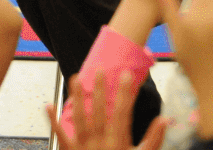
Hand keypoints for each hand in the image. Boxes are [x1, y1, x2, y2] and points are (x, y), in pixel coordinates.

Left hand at [49, 70, 166, 149]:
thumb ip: (154, 139)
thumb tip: (164, 119)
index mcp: (118, 142)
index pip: (123, 112)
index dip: (125, 92)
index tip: (125, 75)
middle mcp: (100, 142)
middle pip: (100, 111)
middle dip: (100, 90)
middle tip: (99, 71)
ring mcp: (83, 147)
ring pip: (79, 118)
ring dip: (76, 98)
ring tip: (75, 78)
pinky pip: (60, 136)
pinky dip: (53, 121)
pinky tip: (48, 105)